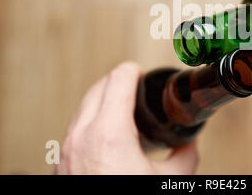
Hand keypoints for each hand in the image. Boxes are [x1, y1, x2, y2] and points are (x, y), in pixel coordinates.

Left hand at [55, 62, 198, 174]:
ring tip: (121, 106)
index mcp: (109, 133)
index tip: (140, 71)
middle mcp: (81, 136)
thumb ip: (185, 156)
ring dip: (102, 98)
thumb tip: (190, 144)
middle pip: (98, 87)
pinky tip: (105, 133)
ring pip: (83, 107)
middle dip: (117, 80)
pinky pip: (74, 128)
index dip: (133, 70)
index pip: (118, 79)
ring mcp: (66, 151)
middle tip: (134, 84)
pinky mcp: (61, 165)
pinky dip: (90, 120)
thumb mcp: (170, 179)